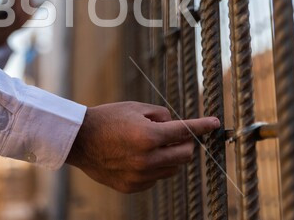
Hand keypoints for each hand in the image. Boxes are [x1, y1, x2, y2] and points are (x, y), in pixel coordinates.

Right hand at [65, 102, 219, 192]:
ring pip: (173, 168)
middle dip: (186, 143)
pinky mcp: (133, 186)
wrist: (79, 140)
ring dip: (171, 156)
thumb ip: (161, 115)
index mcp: (148, 136)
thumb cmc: (107, 119)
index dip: (203, 125)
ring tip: (153, 144)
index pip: (185, 131)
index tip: (214, 123)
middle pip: (185, 155)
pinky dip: (156, 167)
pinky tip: (140, 156)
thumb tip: (176, 127)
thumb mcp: (135, 107)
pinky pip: (156, 178)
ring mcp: (140, 176)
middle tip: (177, 135)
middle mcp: (147, 159)